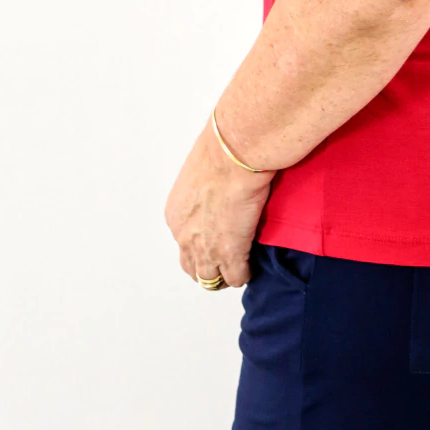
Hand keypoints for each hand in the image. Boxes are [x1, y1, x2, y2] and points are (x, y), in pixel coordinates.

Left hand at [164, 116, 274, 287]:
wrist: (235, 154)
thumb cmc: (222, 150)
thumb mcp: (203, 170)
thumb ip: (206, 185)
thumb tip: (219, 181)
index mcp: (177, 214)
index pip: (185, 241)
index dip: (202, 242)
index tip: (217, 237)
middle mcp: (185, 235)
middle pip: (192, 266)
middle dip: (208, 266)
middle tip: (225, 259)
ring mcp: (205, 248)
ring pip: (210, 279)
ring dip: (224, 274)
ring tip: (239, 266)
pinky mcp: (230, 253)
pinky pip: (236, 278)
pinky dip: (245, 274)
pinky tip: (253, 265)